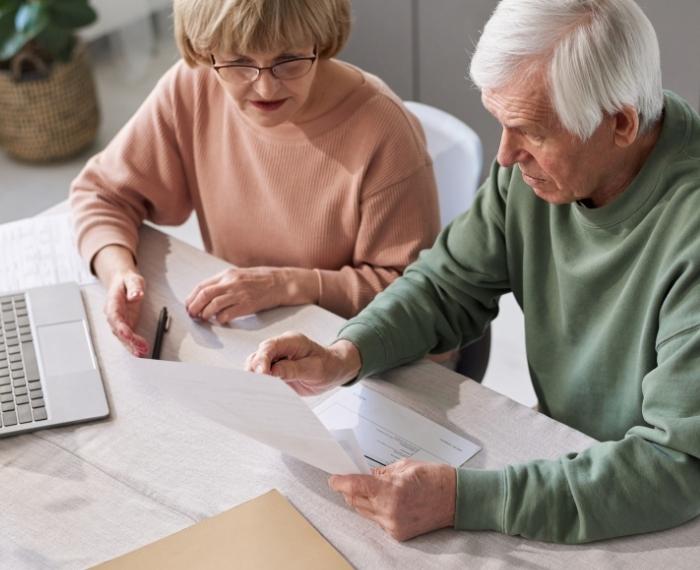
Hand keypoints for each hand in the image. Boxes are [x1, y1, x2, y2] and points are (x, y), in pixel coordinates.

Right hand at [104, 269, 148, 356]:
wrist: (123, 281)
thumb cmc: (127, 281)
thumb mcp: (133, 279)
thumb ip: (135, 288)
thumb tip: (137, 295)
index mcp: (112, 303)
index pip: (114, 317)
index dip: (120, 327)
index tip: (128, 334)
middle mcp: (113, 314)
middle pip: (118, 330)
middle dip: (129, 341)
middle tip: (141, 348)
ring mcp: (119, 321)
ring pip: (123, 337)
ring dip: (132, 346)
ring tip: (142, 353)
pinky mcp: (126, 324)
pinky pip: (128, 337)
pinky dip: (134, 345)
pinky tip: (142, 351)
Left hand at [185, 266, 318, 323]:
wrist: (282, 282)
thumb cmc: (262, 279)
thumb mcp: (240, 274)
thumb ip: (225, 282)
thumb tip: (208, 294)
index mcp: (227, 274)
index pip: (202, 286)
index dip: (192, 297)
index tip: (188, 305)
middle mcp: (231, 282)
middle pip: (204, 295)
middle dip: (194, 307)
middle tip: (192, 315)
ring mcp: (239, 293)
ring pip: (213, 306)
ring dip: (205, 314)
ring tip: (204, 319)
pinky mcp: (247, 305)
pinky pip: (227, 314)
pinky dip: (220, 319)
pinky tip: (221, 320)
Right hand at [245, 332, 360, 395]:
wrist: (334, 369)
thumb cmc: (327, 365)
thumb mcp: (314, 369)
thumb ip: (293, 369)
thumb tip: (272, 372)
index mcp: (291, 341)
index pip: (269, 347)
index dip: (261, 361)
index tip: (261, 375)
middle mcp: (280, 348)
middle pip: (257, 356)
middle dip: (254, 371)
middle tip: (258, 387)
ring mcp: (276, 358)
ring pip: (255, 365)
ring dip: (255, 378)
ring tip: (259, 391)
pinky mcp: (275, 370)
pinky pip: (261, 375)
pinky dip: (259, 383)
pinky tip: (262, 392)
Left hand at [329, 459, 455, 540]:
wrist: (457, 499)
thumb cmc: (435, 478)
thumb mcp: (405, 466)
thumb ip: (381, 472)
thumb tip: (364, 475)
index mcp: (391, 490)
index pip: (355, 486)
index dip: (340, 481)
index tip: (333, 477)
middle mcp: (389, 511)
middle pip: (355, 501)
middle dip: (349, 489)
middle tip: (349, 478)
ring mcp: (393, 525)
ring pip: (364, 512)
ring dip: (362, 500)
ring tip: (368, 487)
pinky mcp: (398, 534)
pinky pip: (376, 520)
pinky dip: (375, 509)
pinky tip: (382, 499)